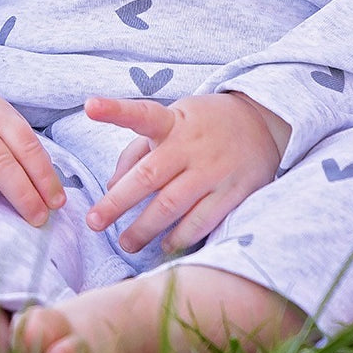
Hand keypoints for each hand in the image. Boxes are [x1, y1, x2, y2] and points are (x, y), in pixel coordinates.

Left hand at [83, 92, 286, 253]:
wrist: (262, 125)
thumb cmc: (203, 126)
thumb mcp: (173, 122)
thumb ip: (137, 151)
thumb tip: (111, 186)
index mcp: (172, 122)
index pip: (142, 114)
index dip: (115, 110)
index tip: (90, 106)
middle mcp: (190, 145)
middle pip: (149, 175)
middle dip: (118, 202)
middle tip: (94, 222)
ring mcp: (213, 170)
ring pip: (171, 204)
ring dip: (145, 228)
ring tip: (126, 243)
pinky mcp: (232, 192)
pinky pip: (201, 221)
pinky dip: (179, 237)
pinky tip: (164, 246)